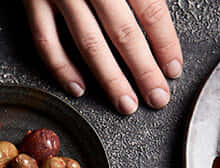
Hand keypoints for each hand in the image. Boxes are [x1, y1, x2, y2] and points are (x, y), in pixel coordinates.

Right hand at [23, 0, 181, 113]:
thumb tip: (159, 14)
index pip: (151, 11)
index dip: (164, 44)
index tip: (173, 69)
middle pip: (123, 34)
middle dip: (143, 71)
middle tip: (157, 97)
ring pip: (88, 44)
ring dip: (110, 79)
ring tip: (126, 103)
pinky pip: (46, 41)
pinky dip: (62, 68)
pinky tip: (80, 88)